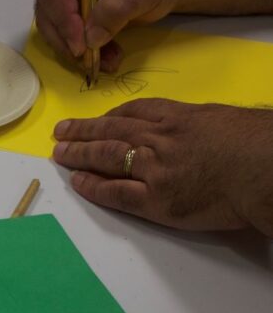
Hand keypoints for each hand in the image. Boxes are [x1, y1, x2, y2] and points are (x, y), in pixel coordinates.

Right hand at [34, 0, 188, 73]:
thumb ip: (113, 11)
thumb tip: (90, 41)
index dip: (65, 23)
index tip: (81, 47)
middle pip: (49, 16)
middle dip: (67, 42)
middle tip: (90, 62)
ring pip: (56, 31)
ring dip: (76, 52)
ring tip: (105, 63)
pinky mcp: (74, 15)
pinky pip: (69, 38)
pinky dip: (85, 53)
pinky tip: (105, 58)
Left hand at [51, 98, 272, 235]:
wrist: (268, 169)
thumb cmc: (259, 145)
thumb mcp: (222, 120)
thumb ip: (197, 125)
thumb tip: (191, 133)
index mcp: (179, 117)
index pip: (134, 113)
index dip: (109, 117)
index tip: (96, 119)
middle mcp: (159, 139)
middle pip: (111, 131)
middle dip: (83, 131)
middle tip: (61, 132)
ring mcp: (155, 169)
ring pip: (106, 157)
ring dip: (79, 155)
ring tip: (60, 155)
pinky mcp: (156, 200)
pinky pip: (115, 192)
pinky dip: (93, 186)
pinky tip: (78, 182)